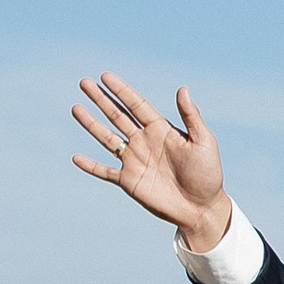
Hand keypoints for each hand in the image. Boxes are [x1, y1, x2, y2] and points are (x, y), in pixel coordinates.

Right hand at [70, 70, 231, 253]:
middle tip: (84, 82)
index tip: (105, 76)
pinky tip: (75, 158)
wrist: (202, 207)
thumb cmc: (208, 174)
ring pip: (107, 138)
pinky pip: (104, 172)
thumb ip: (191, 116)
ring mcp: (134, 161)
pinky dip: (90, 166)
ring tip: (76, 108)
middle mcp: (144, 142)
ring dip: (91, 124)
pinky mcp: (129, 181)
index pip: (136, 105)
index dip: (121, 90)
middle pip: (117, 116)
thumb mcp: (203, 141)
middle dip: (101, 99)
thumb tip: (182, 88)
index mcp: (161, 129)